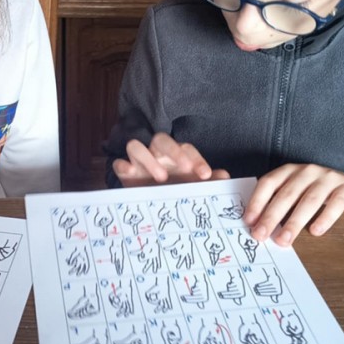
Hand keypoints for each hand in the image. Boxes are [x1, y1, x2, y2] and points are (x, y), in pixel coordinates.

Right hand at [113, 133, 229, 186]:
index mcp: (175, 155)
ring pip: (136, 145)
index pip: (186, 149)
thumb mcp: (192, 188)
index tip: (206, 175)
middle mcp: (156, 154)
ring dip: (147, 158)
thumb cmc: (174, 190)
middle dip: (173, 152)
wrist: (150, 203)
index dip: (197, 159)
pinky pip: (119, 163)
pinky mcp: (124, 172)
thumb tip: (224, 176)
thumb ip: (209, 182)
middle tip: (185, 169)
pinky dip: (123, 166)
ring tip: (160, 177)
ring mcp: (138, 161)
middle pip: (160, 140)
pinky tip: (131, 174)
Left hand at [244, 163, 343, 245]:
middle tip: (260, 236)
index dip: (257, 201)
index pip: (269, 183)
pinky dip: (325, 218)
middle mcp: (307, 171)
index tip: (248, 221)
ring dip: (294, 222)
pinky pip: (336, 203)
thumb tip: (256, 227)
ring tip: (283, 240)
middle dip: (271, 216)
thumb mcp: (295, 191)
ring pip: (309, 200)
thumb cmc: (314, 192)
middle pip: (287, 194)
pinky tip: (315, 232)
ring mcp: (328, 178)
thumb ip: (277, 203)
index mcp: (289, 171)